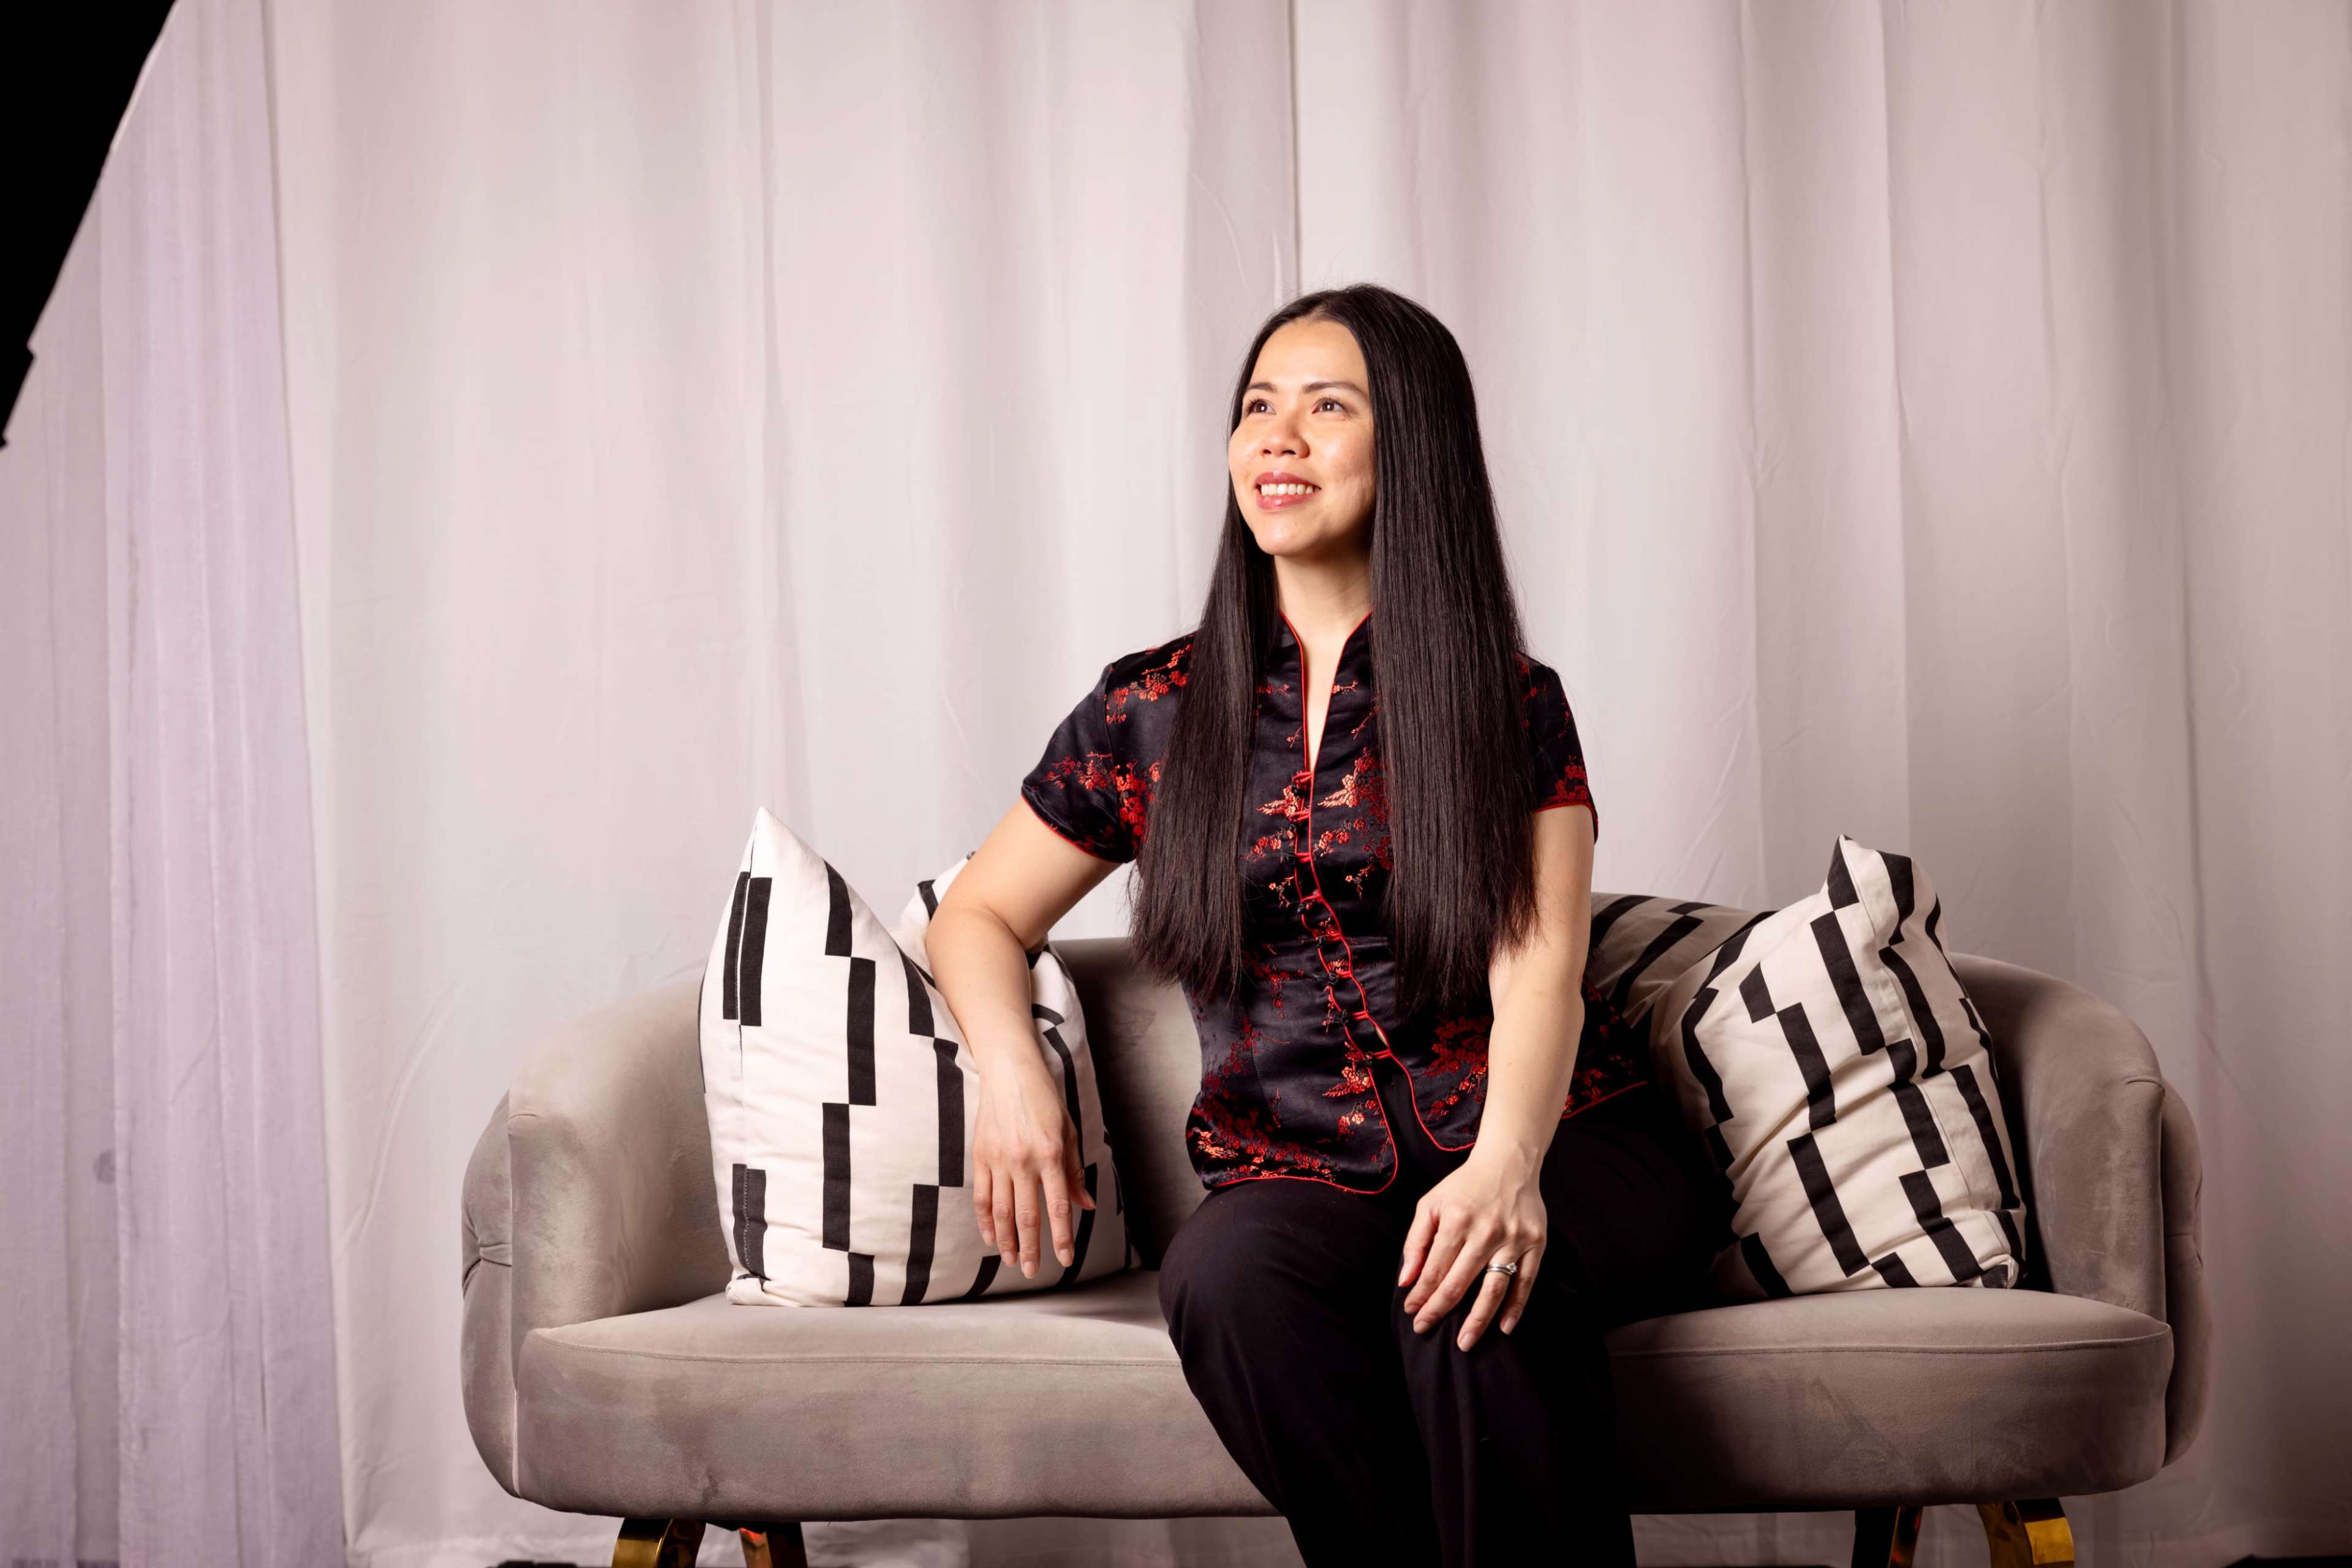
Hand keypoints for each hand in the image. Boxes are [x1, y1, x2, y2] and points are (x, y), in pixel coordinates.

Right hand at [971, 1060, 1094, 1277]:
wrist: (1009, 1071)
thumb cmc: (1044, 1099)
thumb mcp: (1068, 1131)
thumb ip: (1074, 1172)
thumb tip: (1086, 1205)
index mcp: (1050, 1154)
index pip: (1058, 1206)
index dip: (1061, 1237)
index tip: (1065, 1260)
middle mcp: (1023, 1160)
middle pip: (1026, 1216)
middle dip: (1030, 1248)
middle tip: (1031, 1272)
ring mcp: (998, 1159)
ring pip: (1001, 1211)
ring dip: (1005, 1240)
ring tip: (1009, 1261)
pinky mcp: (980, 1155)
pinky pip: (982, 1195)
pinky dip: (985, 1219)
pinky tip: (990, 1236)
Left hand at [1397, 1146, 1546, 1350]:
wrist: (1509, 1163)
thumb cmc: (1464, 1187)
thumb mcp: (1432, 1204)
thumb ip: (1416, 1241)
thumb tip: (1405, 1280)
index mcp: (1456, 1221)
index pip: (1434, 1269)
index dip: (1421, 1295)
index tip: (1412, 1313)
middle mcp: (1485, 1231)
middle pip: (1459, 1283)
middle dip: (1439, 1310)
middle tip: (1425, 1330)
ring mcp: (1513, 1239)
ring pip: (1493, 1288)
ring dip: (1478, 1320)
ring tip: (1465, 1343)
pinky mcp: (1535, 1244)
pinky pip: (1525, 1282)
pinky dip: (1516, 1307)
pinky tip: (1505, 1328)